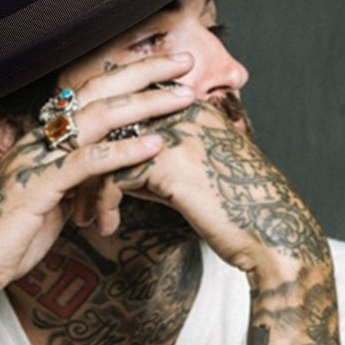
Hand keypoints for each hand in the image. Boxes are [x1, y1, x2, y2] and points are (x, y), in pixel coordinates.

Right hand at [0, 55, 197, 308]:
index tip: (165, 68)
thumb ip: (73, 184)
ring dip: (144, 104)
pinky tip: (153, 145)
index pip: (89, 94)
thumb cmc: (8, 238)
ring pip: (97, 118)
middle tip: (185, 61)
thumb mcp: (50, 203)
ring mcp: (38, 159)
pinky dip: (123, 152)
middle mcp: (40, 139)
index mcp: (43, 139)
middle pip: (97, 91)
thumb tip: (99, 180)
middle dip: (144, 73)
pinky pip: (86, 162)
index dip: (127, 77)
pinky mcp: (38, 186)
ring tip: (182, 96)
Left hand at [100, 101, 330, 276]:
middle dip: (86, 167)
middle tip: (74, 199)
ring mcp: (174, 131)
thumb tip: (117, 169)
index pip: (127, 115)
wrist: (269, 236)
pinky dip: (104, 205)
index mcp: (190, 108)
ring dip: (89, 189)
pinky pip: (114, 177)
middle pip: (112, 129)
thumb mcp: (188, 179)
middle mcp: (181, 110)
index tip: (87, 181)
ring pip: (107, 152)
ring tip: (87, 219)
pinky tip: (107, 227)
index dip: (102, 149)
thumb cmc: (232, 214)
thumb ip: (154, 163)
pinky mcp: (167, 161)